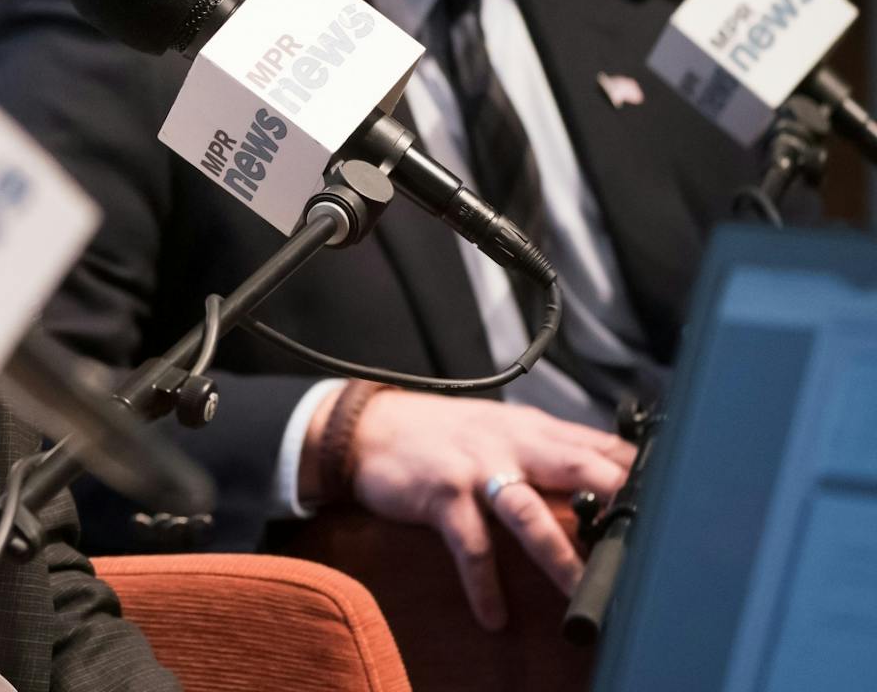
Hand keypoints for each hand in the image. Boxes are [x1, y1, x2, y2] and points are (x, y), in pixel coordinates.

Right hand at [329, 391, 634, 629]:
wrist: (365, 428)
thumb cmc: (438, 434)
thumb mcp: (498, 428)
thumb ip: (547, 448)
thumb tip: (604, 470)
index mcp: (532, 430)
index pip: (597, 445)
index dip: (638, 469)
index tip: (678, 495)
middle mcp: (511, 445)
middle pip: (576, 469)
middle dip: (616, 499)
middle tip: (654, 535)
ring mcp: (477, 469)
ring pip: (530, 514)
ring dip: (559, 555)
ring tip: (583, 592)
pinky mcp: (443, 495)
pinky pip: (471, 545)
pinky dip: (483, 584)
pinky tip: (494, 616)